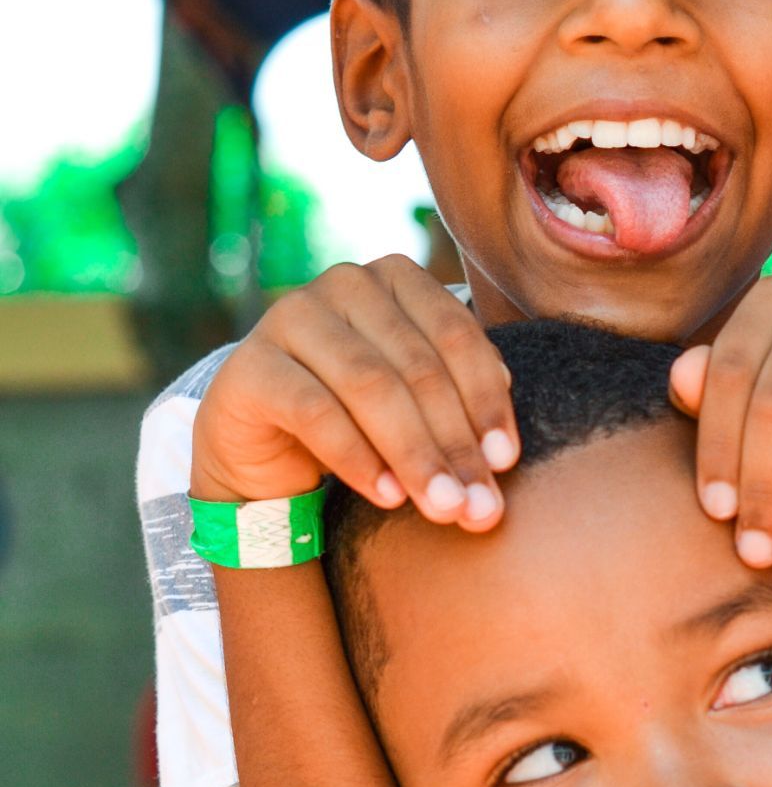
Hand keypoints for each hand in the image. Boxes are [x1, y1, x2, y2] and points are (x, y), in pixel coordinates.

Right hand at [190, 255, 518, 530]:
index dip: (486, 401)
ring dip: (415, 455)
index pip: (455, 335)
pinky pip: (315, 413)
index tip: (505, 462)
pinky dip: (358, 459)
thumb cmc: (357, 416)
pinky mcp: (251, 365)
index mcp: (396, 278)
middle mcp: (344, 284)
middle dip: (455, 443)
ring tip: (443, 508)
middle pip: (417, 367)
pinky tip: (389, 498)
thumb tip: (501, 455)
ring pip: (370, 387)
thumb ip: (460, 409)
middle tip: (480, 506)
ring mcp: (291, 317)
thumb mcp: (415, 403)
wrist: (263, 441)